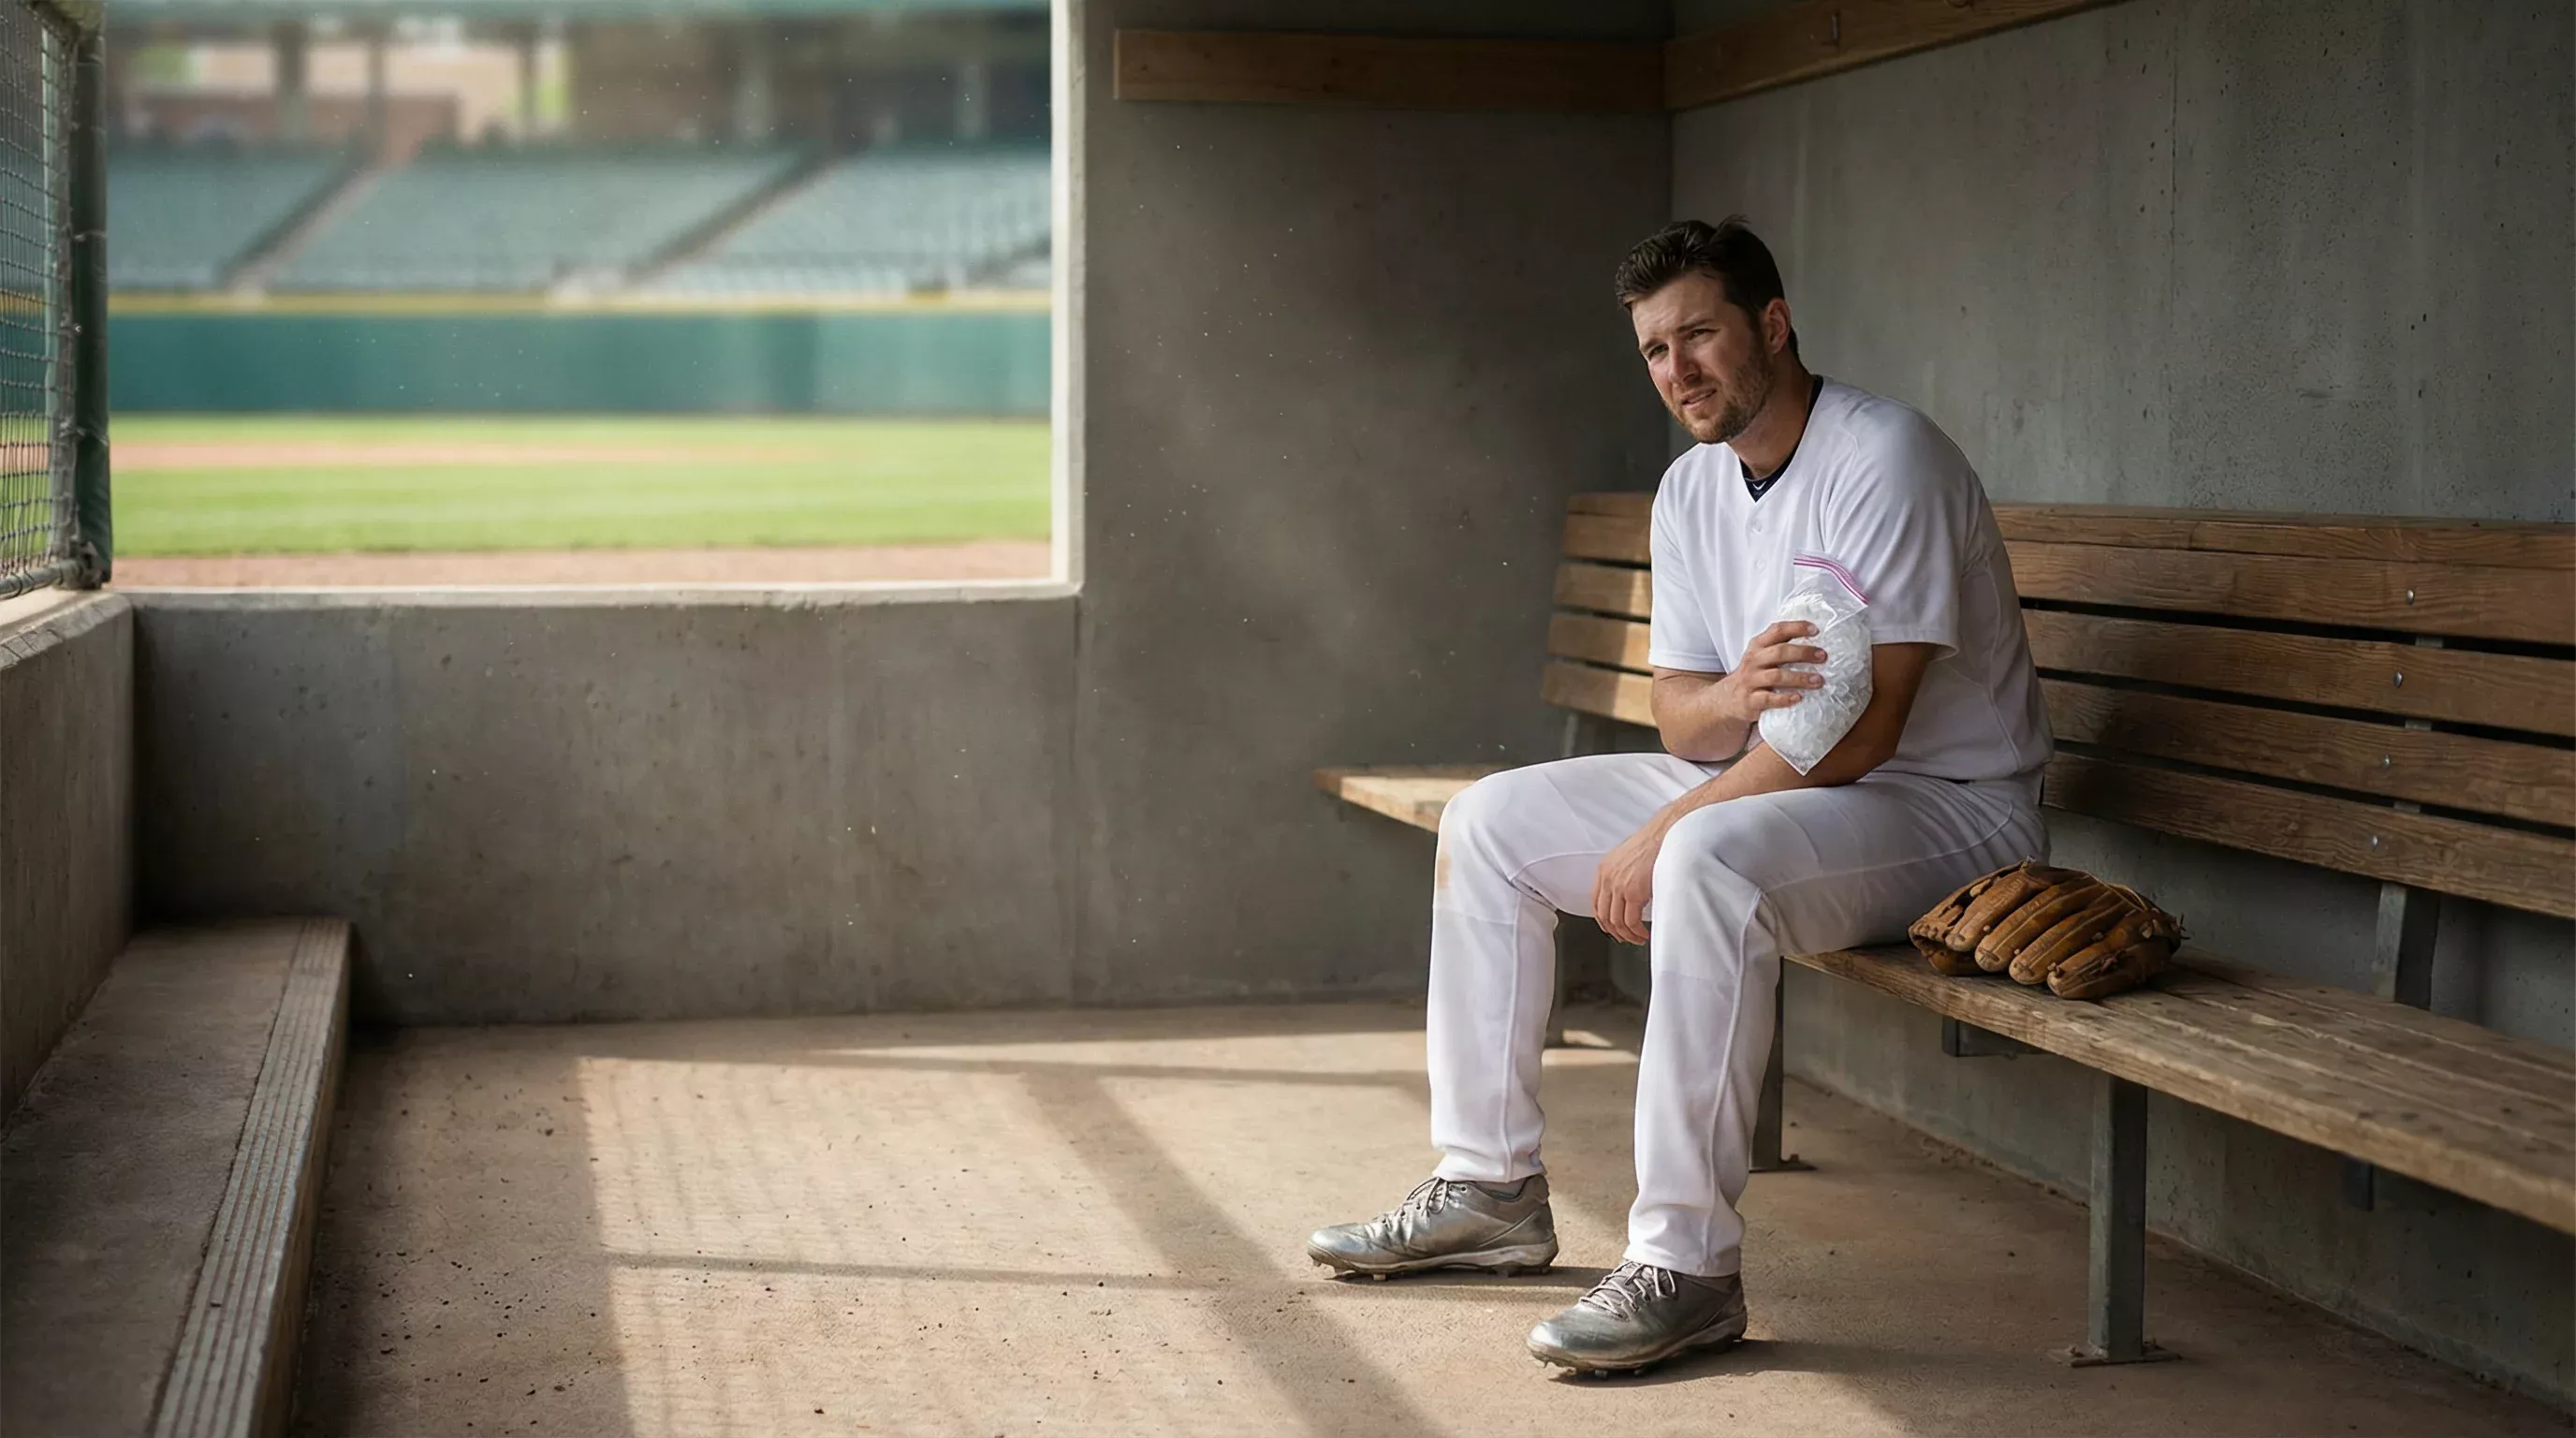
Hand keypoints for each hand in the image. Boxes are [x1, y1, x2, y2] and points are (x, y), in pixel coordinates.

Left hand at [1592, 817, 1669, 944]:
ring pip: (1617, 921)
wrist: (1665, 834)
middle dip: (1615, 931)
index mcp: (1604, 869)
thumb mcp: (1627, 858)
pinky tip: (1643, 933)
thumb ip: (1621, 876)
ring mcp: (1620, 886)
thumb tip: (1626, 896)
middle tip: (1625, 938)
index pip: (1596, 902)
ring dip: (1627, 934)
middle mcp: (1608, 878)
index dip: (1603, 920)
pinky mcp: (1634, 892)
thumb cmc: (1652, 842)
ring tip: (1637, 938)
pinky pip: (1631, 921)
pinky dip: (1637, 931)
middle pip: (1604, 915)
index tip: (1611, 928)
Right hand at [1713, 620, 1826, 724]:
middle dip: (1803, 653)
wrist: (1726, 700)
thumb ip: (1780, 646)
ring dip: (1800, 678)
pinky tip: (1798, 698)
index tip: (1815, 630)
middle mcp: (1754, 660)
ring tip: (1819, 681)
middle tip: (1823, 656)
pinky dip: (1784, 699)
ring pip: (1776, 676)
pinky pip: (1768, 699)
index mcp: (1758, 646)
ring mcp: (1751, 680)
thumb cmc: (1753, 675)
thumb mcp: (1761, 656)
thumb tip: (1816, 643)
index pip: (1777, 630)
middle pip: (1780, 652)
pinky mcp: (1750, 701)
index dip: (1796, 628)